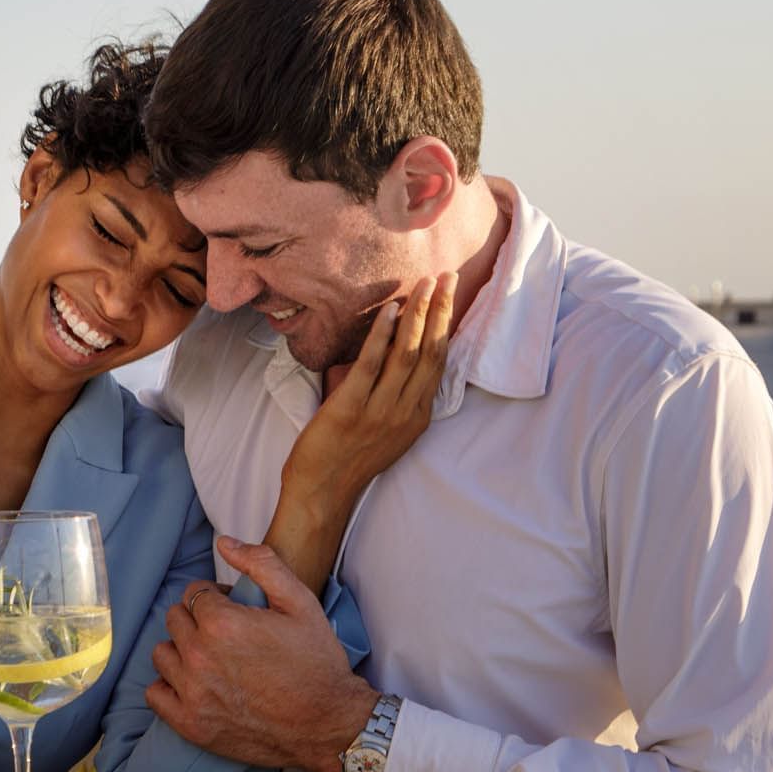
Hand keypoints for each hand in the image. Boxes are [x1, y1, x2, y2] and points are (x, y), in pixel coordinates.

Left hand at [146, 538, 378, 771]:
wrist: (328, 724)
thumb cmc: (317, 662)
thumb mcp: (300, 602)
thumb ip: (261, 564)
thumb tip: (223, 542)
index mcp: (223, 623)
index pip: (193, 593)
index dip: (214, 598)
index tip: (233, 611)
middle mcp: (200, 657)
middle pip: (175, 619)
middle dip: (197, 620)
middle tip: (226, 634)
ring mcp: (192, 693)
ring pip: (162, 653)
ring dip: (181, 651)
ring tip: (210, 659)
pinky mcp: (190, 724)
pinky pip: (155, 694)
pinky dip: (169, 687)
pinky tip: (194, 684)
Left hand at [286, 271, 455, 495]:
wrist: (322, 494)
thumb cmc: (347, 461)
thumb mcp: (387, 433)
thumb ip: (397, 400)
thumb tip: (397, 359)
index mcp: (416, 416)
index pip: (440, 362)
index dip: (447, 326)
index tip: (450, 295)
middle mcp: (405, 412)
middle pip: (432, 352)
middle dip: (442, 311)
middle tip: (448, 277)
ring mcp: (380, 411)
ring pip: (408, 354)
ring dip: (419, 315)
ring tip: (424, 284)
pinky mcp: (351, 409)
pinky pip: (371, 365)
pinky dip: (382, 335)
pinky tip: (389, 310)